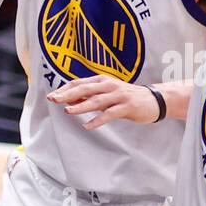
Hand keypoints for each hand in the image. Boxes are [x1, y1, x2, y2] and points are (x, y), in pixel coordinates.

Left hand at [47, 76, 161, 128]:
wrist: (154, 100)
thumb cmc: (126, 97)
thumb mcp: (107, 94)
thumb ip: (90, 96)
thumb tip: (69, 99)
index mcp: (102, 80)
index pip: (79, 83)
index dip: (65, 89)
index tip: (52, 96)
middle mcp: (109, 85)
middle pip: (85, 89)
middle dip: (68, 94)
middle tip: (54, 100)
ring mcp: (118, 95)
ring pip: (96, 100)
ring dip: (81, 106)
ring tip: (68, 111)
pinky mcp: (127, 106)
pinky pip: (110, 113)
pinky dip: (97, 120)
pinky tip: (87, 126)